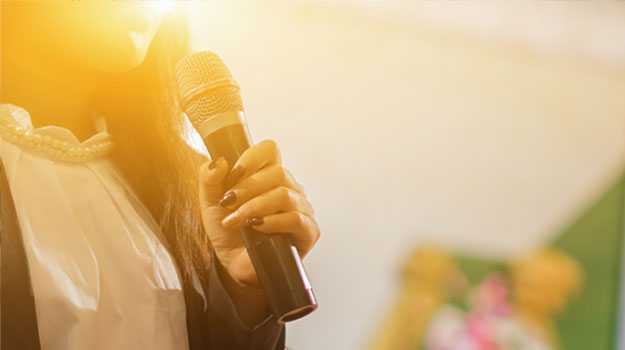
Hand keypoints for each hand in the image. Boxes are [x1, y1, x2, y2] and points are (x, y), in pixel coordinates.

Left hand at [198, 140, 319, 287]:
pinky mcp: (308, 231)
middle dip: (247, 187)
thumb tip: (218, 162)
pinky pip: (296, 219)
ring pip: (285, 195)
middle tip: (228, 202)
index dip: (252, 158)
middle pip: (278, 172)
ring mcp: (302, 209)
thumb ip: (209, 180)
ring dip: (254, 207)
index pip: (270, 150)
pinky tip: (257, 228)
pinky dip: (273, 222)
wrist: (236, 266)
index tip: (233, 174)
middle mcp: (289, 188)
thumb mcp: (210, 204)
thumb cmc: (229, 233)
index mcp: (269, 176)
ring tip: (235, 221)